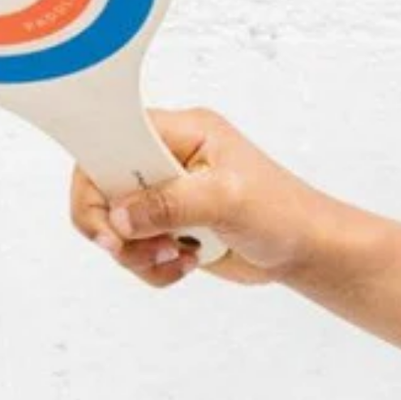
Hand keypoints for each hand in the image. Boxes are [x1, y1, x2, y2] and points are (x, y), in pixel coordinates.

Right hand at [68, 106, 318, 287]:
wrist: (305, 251)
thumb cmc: (283, 212)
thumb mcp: (228, 200)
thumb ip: (171, 203)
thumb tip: (120, 217)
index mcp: (182, 132)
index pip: (112, 137)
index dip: (95, 176)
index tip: (106, 218)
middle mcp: (167, 159)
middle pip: (101, 185)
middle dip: (113, 226)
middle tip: (131, 247)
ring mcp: (165, 196)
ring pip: (114, 225)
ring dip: (136, 253)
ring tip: (176, 256)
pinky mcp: (168, 228)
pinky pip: (133, 251)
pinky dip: (151, 267)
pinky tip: (186, 264)